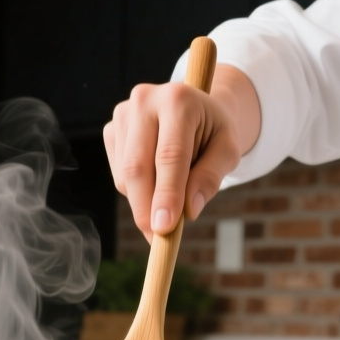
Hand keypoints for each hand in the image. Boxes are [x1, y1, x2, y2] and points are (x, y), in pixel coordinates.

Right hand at [105, 64, 259, 236]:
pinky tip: (157, 181)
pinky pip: (119, 174)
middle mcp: (144, 100)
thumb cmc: (215, 131)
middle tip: (158, 239)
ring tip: (172, 200)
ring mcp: (123, 114)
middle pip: (138, 166)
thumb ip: (211, 178)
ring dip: (144, 201)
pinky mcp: (111, 129)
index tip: (164, 228)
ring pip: (125, 175)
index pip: (169, 156)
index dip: (166, 195)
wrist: (198, 107)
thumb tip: (189, 211)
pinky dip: (137, 191)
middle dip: (146, 208)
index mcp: (178, 100)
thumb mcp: (228, 151)